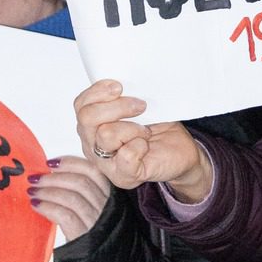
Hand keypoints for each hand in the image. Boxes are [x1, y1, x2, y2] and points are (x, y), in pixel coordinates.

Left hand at [28, 156, 112, 241]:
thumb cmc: (95, 244)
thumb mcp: (95, 217)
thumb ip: (81, 199)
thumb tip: (50, 182)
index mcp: (111, 200)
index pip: (95, 172)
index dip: (71, 164)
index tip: (51, 163)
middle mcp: (108, 209)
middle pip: (81, 182)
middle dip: (54, 177)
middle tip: (35, 178)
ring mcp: (98, 223)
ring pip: (72, 196)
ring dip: (48, 190)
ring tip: (32, 191)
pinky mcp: (86, 237)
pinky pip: (66, 215)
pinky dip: (48, 207)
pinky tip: (36, 205)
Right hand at [73, 81, 212, 201]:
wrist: (180, 150)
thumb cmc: (157, 126)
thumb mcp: (137, 104)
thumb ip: (121, 96)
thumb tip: (119, 84)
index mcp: (91, 126)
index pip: (80, 105)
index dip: (97, 92)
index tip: (119, 86)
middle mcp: (92, 145)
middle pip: (87, 118)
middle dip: (117, 106)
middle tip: (140, 106)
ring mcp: (106, 164)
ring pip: (106, 135)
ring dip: (132, 128)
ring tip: (145, 131)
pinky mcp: (124, 177)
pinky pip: (126, 155)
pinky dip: (139, 145)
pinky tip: (145, 146)